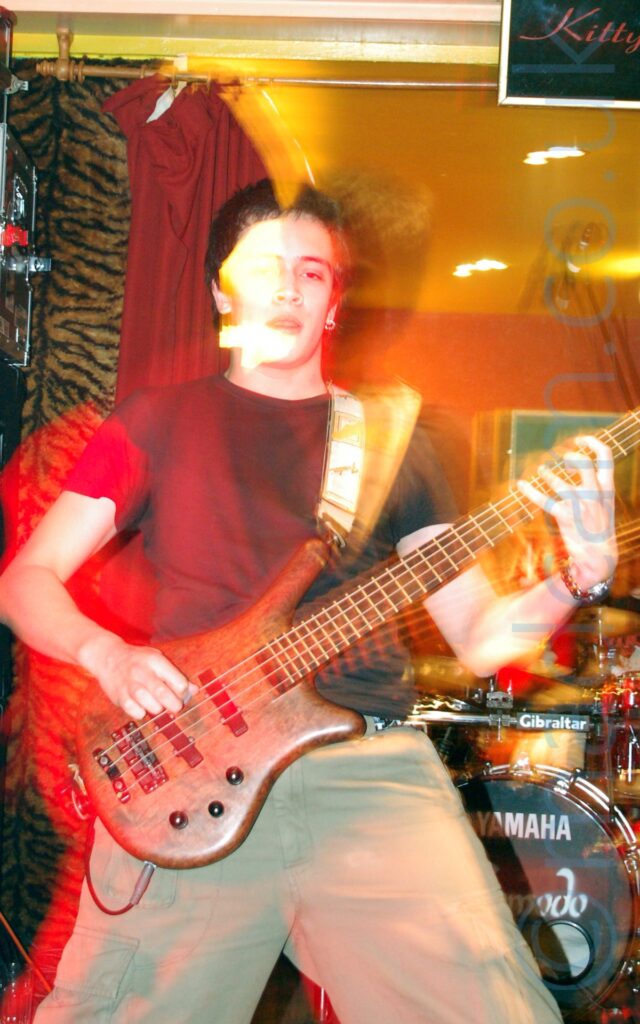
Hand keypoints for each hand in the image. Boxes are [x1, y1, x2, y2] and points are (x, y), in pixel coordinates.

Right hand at [79, 632, 192, 718]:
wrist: (107, 656)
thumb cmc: (138, 660)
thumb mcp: (158, 660)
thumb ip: (175, 675)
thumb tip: (195, 690)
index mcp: (155, 660)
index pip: (178, 681)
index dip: (183, 692)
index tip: (180, 694)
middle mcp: (142, 671)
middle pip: (164, 694)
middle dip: (174, 705)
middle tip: (175, 706)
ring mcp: (129, 684)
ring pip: (151, 705)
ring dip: (158, 708)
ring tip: (156, 703)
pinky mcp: (120, 696)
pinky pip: (136, 712)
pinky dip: (142, 713)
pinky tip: (141, 706)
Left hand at [517, 436, 617, 591]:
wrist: (599, 558)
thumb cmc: (599, 530)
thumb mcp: (605, 505)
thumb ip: (595, 486)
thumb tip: (574, 468)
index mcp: (607, 489)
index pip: (606, 457)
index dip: (592, 443)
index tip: (580, 440)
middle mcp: (595, 494)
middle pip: (582, 463)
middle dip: (570, 457)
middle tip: (562, 459)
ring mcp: (581, 505)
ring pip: (559, 482)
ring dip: (547, 474)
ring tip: (542, 471)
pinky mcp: (566, 516)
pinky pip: (544, 500)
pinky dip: (530, 491)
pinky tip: (520, 485)